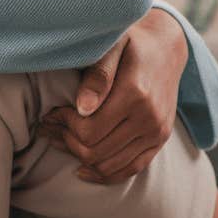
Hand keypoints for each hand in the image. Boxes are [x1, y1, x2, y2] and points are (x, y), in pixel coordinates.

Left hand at [39, 8, 186, 182]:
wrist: (166, 48)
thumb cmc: (131, 43)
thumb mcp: (112, 46)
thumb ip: (97, 76)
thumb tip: (82, 108)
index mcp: (135, 94)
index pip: (88, 131)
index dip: (63, 125)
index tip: (52, 111)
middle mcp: (149, 118)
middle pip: (95, 151)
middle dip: (67, 141)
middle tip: (51, 127)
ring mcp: (156, 132)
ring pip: (109, 165)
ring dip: (80, 158)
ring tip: (62, 140)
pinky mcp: (159, 140)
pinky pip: (131, 169)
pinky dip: (105, 174)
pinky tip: (84, 169)